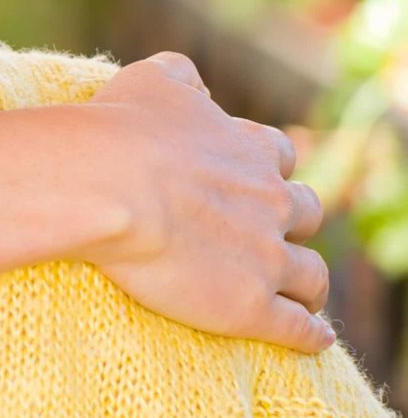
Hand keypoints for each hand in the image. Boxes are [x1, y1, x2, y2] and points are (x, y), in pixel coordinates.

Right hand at [75, 53, 332, 352]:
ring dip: (309, 284)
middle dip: (294, 223)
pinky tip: (313, 341)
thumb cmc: (117, 131)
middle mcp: (270, 202)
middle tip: (271, 236)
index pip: (278, 157)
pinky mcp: (252, 306)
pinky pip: (299, 329)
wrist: (104, 186)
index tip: (250, 180)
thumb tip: (197, 87)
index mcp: (247, 150)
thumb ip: (181, 76)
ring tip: (303, 297)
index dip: (266, 169)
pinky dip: (311, 335)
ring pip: (313, 276)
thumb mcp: (150, 81)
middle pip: (306, 214)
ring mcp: (266, 257)